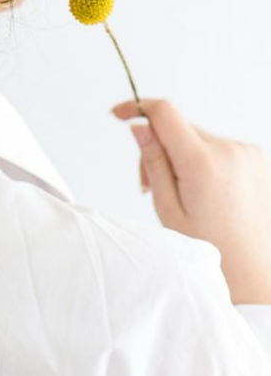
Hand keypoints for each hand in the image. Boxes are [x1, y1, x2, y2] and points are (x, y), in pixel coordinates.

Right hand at [112, 97, 270, 304]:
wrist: (254, 269)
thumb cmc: (211, 246)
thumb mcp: (168, 208)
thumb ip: (153, 162)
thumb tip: (139, 127)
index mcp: (203, 163)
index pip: (164, 113)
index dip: (136, 107)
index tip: (118, 113)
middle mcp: (229, 150)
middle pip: (178, 128)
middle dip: (159, 148)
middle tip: (151, 185)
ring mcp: (247, 152)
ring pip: (197, 137)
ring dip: (183, 155)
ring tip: (184, 192)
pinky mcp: (257, 157)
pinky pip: (217, 146)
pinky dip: (205, 159)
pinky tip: (207, 190)